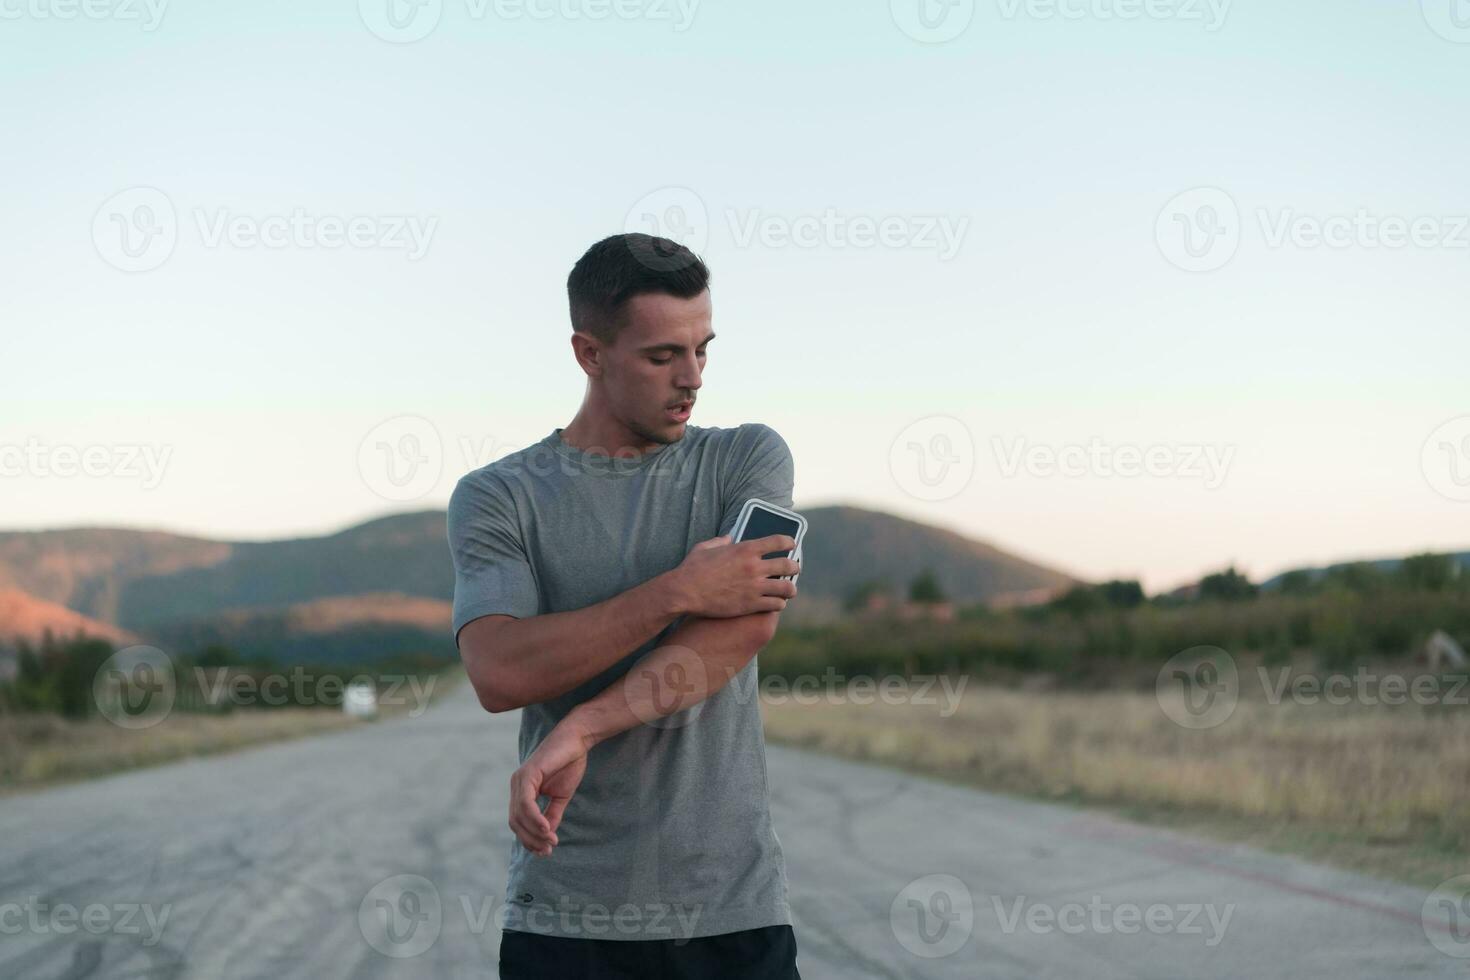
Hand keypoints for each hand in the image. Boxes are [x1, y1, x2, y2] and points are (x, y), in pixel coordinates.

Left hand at [508, 717, 592, 857]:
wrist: (577, 740)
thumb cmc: (569, 764)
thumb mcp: (560, 796)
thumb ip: (552, 815)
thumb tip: (547, 836)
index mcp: (522, 791)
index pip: (518, 822)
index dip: (529, 840)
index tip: (546, 851)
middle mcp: (516, 786)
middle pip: (515, 822)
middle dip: (531, 840)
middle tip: (549, 849)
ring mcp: (520, 780)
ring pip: (519, 815)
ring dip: (534, 832)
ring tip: (551, 840)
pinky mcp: (528, 774)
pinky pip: (526, 803)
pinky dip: (534, 818)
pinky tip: (546, 828)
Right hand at [671, 534, 798, 617]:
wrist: (685, 592)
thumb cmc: (692, 568)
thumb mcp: (705, 548)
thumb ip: (719, 541)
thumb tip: (728, 537)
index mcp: (745, 549)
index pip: (778, 542)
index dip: (789, 542)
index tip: (791, 545)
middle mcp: (754, 567)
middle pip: (788, 565)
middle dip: (795, 567)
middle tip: (794, 570)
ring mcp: (754, 587)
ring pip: (787, 588)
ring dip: (790, 589)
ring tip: (789, 591)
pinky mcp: (750, 605)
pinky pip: (776, 605)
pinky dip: (779, 604)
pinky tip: (776, 604)